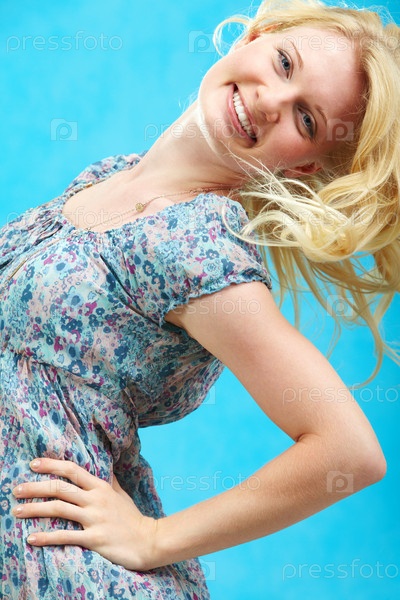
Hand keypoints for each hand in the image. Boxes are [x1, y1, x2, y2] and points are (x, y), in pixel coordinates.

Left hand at [11, 457, 157, 570]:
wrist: (148, 540)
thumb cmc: (133, 518)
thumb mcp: (121, 494)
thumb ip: (109, 481)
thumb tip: (104, 467)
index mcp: (101, 487)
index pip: (72, 470)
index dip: (52, 465)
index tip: (34, 463)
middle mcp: (95, 500)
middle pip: (60, 488)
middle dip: (36, 487)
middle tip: (16, 489)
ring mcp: (94, 518)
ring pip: (59, 509)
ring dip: (35, 509)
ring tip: (17, 511)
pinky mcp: (94, 539)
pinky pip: (65, 536)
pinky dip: (46, 537)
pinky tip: (31, 538)